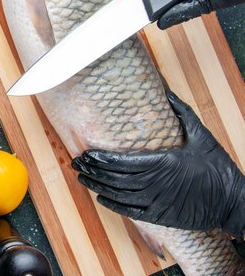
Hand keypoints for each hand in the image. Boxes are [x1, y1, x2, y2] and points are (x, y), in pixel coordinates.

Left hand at [72, 91, 244, 236]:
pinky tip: (101, 198)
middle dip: (92, 170)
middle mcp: (154, 182)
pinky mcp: (159, 215)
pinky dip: (112, 205)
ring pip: (117, 194)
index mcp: (162, 161)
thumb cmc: (217, 167)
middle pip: (114, 177)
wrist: (233, 201)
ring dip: (96, 186)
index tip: (86, 153)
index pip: (122, 160)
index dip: (101, 158)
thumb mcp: (201, 135)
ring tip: (81, 178)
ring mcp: (156, 201)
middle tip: (75, 163)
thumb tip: (165, 90)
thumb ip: (180, 112)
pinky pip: (129, 211)